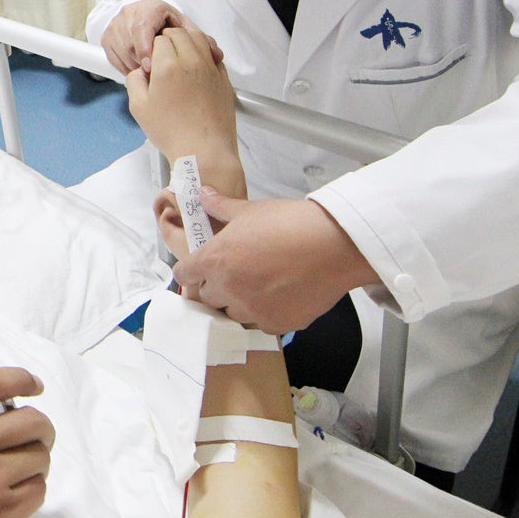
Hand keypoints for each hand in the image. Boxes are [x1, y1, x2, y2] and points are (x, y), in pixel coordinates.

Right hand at [0, 368, 52, 517]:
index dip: (19, 379)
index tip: (32, 383)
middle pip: (31, 419)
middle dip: (40, 427)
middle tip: (35, 437)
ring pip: (40, 456)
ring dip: (35, 463)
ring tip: (17, 474)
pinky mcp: (6, 512)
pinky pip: (38, 489)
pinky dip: (31, 491)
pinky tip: (11, 498)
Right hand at [101, 0, 222, 76]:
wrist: (146, 19)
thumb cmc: (168, 28)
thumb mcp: (185, 31)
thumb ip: (202, 42)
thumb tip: (216, 54)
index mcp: (152, 8)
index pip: (142, 27)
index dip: (146, 48)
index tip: (151, 67)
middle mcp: (131, 12)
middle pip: (130, 41)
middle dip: (141, 60)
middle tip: (152, 74)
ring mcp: (115, 24)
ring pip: (120, 50)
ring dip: (134, 66)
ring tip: (148, 73)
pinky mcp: (106, 37)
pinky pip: (113, 57)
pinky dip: (125, 67)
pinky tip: (138, 70)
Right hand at [125, 27, 242, 193]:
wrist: (204, 150)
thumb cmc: (173, 132)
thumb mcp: (139, 107)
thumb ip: (134, 81)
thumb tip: (140, 72)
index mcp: (168, 66)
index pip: (158, 39)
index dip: (151, 48)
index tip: (150, 60)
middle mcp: (192, 62)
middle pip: (179, 33)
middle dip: (167, 40)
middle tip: (161, 56)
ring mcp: (210, 69)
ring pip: (199, 39)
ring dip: (186, 41)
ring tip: (179, 56)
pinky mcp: (223, 78)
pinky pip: (213, 55)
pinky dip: (203, 54)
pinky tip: (195, 68)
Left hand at [171, 193, 378, 332]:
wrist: (334, 245)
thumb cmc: (289, 223)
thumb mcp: (250, 210)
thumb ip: (220, 206)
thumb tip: (202, 193)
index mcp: (215, 261)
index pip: (184, 275)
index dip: (190, 271)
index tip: (199, 268)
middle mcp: (229, 290)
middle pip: (205, 298)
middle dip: (213, 287)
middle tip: (230, 275)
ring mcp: (253, 311)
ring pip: (231, 314)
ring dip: (236, 303)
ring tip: (254, 287)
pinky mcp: (278, 324)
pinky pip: (260, 325)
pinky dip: (262, 314)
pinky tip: (275, 298)